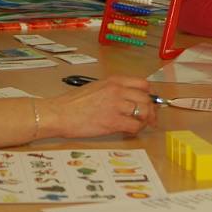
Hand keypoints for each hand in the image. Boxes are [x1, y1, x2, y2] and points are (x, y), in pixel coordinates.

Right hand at [42, 75, 156, 138]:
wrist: (59, 113)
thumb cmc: (74, 103)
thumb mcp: (97, 87)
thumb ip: (114, 91)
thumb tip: (128, 99)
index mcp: (114, 81)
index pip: (143, 84)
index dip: (149, 95)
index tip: (149, 102)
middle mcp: (118, 90)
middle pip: (146, 99)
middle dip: (151, 110)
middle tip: (150, 118)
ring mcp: (116, 105)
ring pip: (144, 112)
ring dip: (145, 120)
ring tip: (141, 125)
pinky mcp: (113, 121)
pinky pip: (135, 125)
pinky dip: (136, 130)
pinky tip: (130, 131)